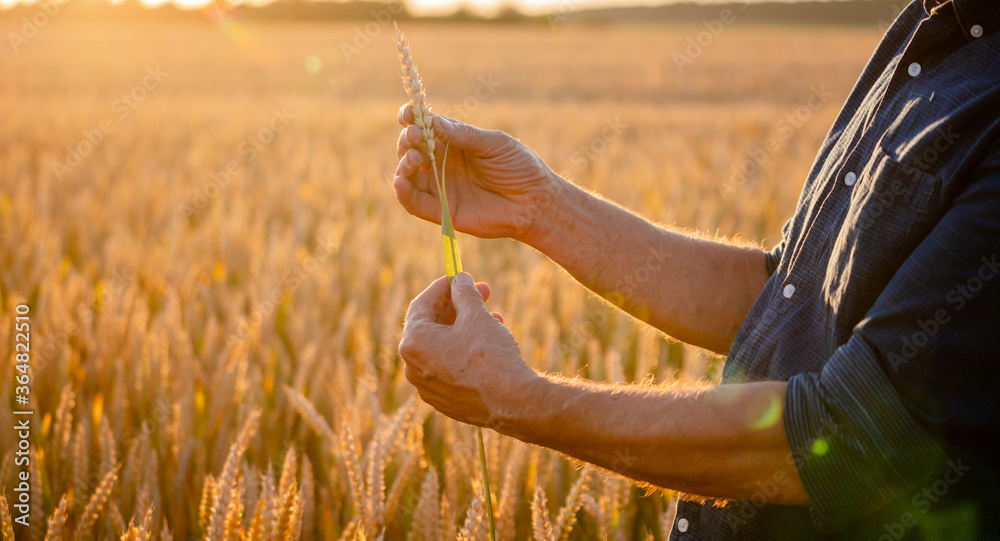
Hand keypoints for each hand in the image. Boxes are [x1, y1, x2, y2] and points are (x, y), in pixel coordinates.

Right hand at [394, 104, 560, 241]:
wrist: (535, 202)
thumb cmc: (519, 168)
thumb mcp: (494, 144)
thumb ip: (464, 135)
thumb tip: (433, 122)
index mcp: (454, 143)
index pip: (425, 128)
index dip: (412, 118)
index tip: (408, 113)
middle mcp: (442, 163)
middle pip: (411, 148)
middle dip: (408, 139)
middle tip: (416, 137)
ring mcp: (441, 187)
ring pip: (408, 175)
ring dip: (404, 164)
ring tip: (414, 158)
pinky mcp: (442, 211)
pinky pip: (414, 203)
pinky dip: (403, 193)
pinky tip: (400, 181)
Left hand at [399, 273, 537, 428]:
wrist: (512, 402)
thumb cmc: (490, 356)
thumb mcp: (476, 315)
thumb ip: (464, 293)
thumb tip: (460, 279)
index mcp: (413, 343)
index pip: (421, 304)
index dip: (443, 287)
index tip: (460, 277)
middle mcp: (412, 367)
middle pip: (432, 326)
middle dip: (458, 307)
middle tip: (483, 293)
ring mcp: (428, 388)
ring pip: (444, 348)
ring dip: (465, 328)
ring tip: (495, 317)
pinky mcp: (444, 402)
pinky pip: (450, 369)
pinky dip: (465, 352)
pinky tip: (490, 343)